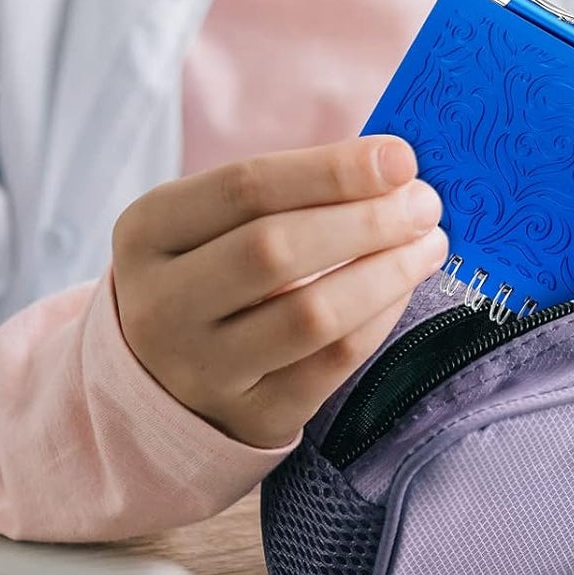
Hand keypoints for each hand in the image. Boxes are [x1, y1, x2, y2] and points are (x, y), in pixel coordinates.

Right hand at [112, 136, 447, 448]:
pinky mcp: (250, 416)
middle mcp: (161, 305)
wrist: (163, 387)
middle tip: (425, 205)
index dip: (331, 170)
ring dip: (386, 272)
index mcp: (145, 233)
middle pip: (275, 248)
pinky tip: (402, 291)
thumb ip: (285, 194)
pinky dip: (379, 320)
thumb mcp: (209, 228)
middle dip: (366, 220)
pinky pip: (332, 364)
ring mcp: (202, 370)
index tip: (401, 158)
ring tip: (428, 245)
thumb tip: (392, 167)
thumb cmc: (206, 281)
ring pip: (311, 313)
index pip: (245, 188)